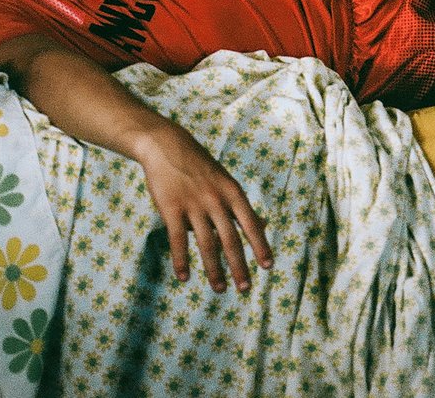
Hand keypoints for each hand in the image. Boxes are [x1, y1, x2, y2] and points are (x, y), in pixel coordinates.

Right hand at [132, 123, 272, 292]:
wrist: (167, 145)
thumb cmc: (201, 168)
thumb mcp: (226, 182)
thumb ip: (241, 207)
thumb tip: (264, 226)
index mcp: (232, 192)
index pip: (250, 224)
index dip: (260, 245)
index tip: (268, 267)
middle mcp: (215, 200)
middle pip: (230, 239)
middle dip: (239, 266)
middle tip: (245, 289)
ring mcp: (193, 204)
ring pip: (206, 244)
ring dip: (214, 270)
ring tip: (220, 289)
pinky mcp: (171, 208)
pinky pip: (177, 240)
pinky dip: (181, 261)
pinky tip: (184, 278)